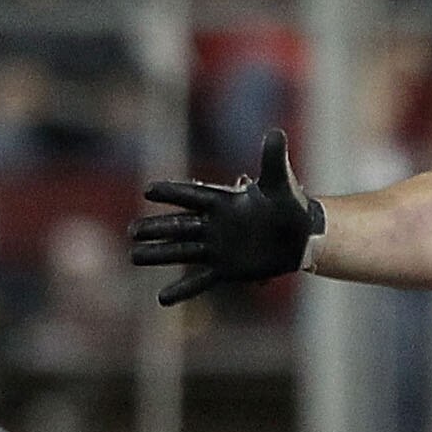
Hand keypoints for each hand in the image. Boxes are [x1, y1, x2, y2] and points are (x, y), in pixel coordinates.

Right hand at [131, 129, 323, 304]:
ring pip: (181, 251)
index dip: (172, 194)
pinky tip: (161, 299)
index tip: (148, 190)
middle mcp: (213, 225)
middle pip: (179, 226)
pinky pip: (200, 281)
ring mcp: (217, 249)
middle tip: (131, 231)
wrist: (301, 236)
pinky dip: (182, 290)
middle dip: (156, 229)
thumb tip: (275, 132)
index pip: (192, 196)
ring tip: (133, 256)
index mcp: (223, 202)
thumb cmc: (289, 204)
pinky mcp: (225, 270)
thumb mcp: (281, 182)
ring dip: (158, 254)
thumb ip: (272, 160)